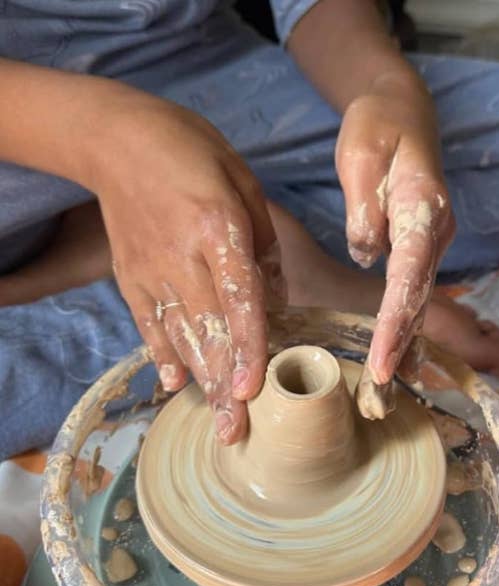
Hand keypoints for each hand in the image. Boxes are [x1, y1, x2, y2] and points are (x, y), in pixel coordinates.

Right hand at [88, 94, 282, 442]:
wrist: (115, 137)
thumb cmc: (193, 153)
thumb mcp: (244, 182)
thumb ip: (264, 242)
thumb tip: (277, 296)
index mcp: (216, 230)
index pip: (239, 300)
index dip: (248, 348)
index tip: (253, 389)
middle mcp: (181, 257)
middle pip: (210, 332)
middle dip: (226, 386)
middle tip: (238, 432)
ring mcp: (151, 269)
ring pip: (181, 336)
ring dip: (202, 382)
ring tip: (220, 422)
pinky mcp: (130, 274)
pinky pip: (150, 323)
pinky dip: (164, 354)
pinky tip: (175, 384)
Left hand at [335, 73, 453, 408]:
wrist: (404, 111)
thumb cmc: (379, 128)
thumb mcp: (360, 155)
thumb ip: (365, 208)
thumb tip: (368, 253)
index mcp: (423, 210)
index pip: (409, 276)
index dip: (395, 322)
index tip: (382, 360)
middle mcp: (436, 233)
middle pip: (419, 298)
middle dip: (400, 345)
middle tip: (378, 389)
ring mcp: (433, 242)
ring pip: (419, 300)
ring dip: (403, 342)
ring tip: (382, 386)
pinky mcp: (421, 247)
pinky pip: (413, 291)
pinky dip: (403, 323)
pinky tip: (392, 356)